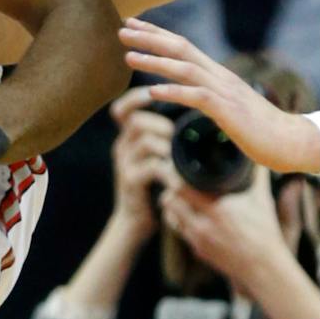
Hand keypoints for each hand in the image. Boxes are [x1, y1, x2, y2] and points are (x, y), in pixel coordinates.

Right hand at [109, 87, 174, 231]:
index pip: (123, 108)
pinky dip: (170, 168)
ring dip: (168, 144)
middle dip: (162, 124)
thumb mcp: (158, 161)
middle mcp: (122, 147)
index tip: (156, 93)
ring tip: (184, 156)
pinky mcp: (130, 182)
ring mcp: (124, 164)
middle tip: (180, 136)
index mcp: (129, 138)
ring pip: (144, 140)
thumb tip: (196, 123)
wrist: (135, 225)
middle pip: (136, 120)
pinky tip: (182, 175)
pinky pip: (151, 167)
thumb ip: (168, 142)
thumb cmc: (154, 189)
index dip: (137, 97)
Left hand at [121, 18, 319, 173]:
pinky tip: (152, 92)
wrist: (291, 142)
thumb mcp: (229, 108)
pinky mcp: (228, 111)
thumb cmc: (260, 129)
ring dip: (155, 61)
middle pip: (181, 49)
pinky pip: (197, 97)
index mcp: (218, 75)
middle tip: (122, 29)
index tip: (133, 24)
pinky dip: (174, 92)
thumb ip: (211, 97)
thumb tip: (194, 95)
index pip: (183, 46)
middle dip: (150, 38)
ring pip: (185, 69)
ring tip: (129, 57)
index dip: (157, 34)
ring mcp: (225, 92)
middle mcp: (220, 77)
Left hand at [160, 168, 290, 287]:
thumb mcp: (262, 200)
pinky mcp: (198, 251)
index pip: (181, 187)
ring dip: (173, 205)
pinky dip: (181, 220)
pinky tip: (189, 213)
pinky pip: (180, 231)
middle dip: (170, 188)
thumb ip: (259, 175)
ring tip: (181, 196)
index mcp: (217, 210)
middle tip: (175, 179)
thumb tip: (259, 154)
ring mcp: (198, 240)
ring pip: (170, 216)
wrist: (263, 267)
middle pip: (169, 200)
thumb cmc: (265, 232)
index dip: (176, 175)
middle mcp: (203, 226)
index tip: (178, 167)